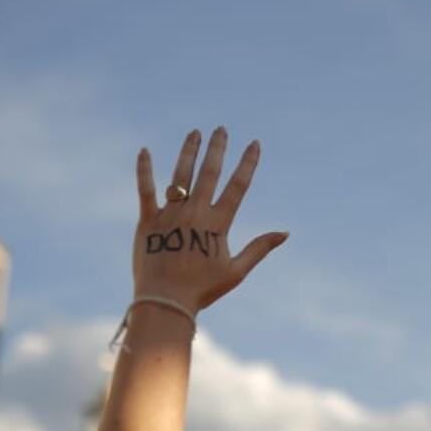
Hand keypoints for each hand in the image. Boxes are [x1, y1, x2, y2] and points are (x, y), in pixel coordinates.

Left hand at [132, 127, 287, 310]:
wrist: (165, 301)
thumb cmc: (203, 290)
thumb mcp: (237, 271)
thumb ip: (260, 248)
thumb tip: (285, 233)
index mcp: (218, 224)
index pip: (237, 186)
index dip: (247, 163)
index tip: (254, 143)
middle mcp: (195, 214)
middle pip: (209, 173)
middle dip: (217, 149)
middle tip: (221, 129)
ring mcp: (170, 215)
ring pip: (180, 176)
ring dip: (188, 152)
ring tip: (195, 133)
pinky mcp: (148, 221)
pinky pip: (145, 190)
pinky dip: (144, 170)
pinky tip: (144, 151)